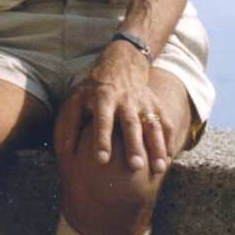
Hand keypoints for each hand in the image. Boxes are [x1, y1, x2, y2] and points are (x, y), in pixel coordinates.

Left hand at [59, 44, 169, 173]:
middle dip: (134, 145)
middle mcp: (125, 100)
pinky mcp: (156, 106)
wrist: (120, 65)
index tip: (101, 159)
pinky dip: (169, 141)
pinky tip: (169, 159)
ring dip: (157, 147)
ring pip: (153, 126)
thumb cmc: (92, 90)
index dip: (102, 139)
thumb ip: (69, 124)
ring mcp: (144, 103)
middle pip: (131, 124)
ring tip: (160, 169)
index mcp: (103, 98)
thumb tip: (64, 150)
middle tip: (136, 166)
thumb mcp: (76, 100)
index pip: (103, 120)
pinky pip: (166, 124)